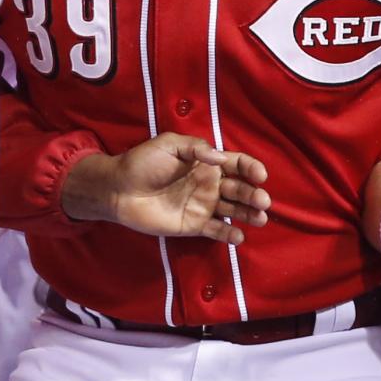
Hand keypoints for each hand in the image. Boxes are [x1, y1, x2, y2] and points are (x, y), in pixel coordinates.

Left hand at [66, 135, 270, 241]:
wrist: (118, 189)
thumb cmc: (143, 162)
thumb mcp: (169, 145)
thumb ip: (196, 148)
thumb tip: (221, 158)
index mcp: (207, 163)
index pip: (237, 165)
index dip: (251, 169)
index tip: (259, 175)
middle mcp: (210, 185)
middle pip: (240, 189)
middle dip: (254, 194)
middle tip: (263, 201)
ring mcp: (203, 206)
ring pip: (233, 210)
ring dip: (249, 214)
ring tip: (261, 218)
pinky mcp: (194, 225)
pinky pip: (216, 231)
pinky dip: (229, 234)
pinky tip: (239, 236)